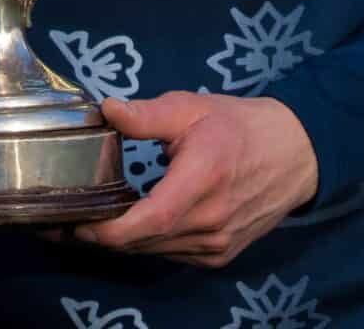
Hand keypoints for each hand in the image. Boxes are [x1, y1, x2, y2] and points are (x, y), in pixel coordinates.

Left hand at [74, 91, 318, 267]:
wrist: (294, 152)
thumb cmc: (239, 125)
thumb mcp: (192, 108)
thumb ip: (147, 114)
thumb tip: (106, 110)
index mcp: (200, 181)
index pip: (145, 223)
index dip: (105, 231)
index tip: (74, 222)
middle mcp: (209, 222)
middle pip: (143, 243)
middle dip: (103, 235)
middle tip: (70, 218)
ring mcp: (217, 244)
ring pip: (156, 252)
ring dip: (125, 241)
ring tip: (96, 220)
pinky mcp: (221, 254)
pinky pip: (174, 254)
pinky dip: (151, 242)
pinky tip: (136, 223)